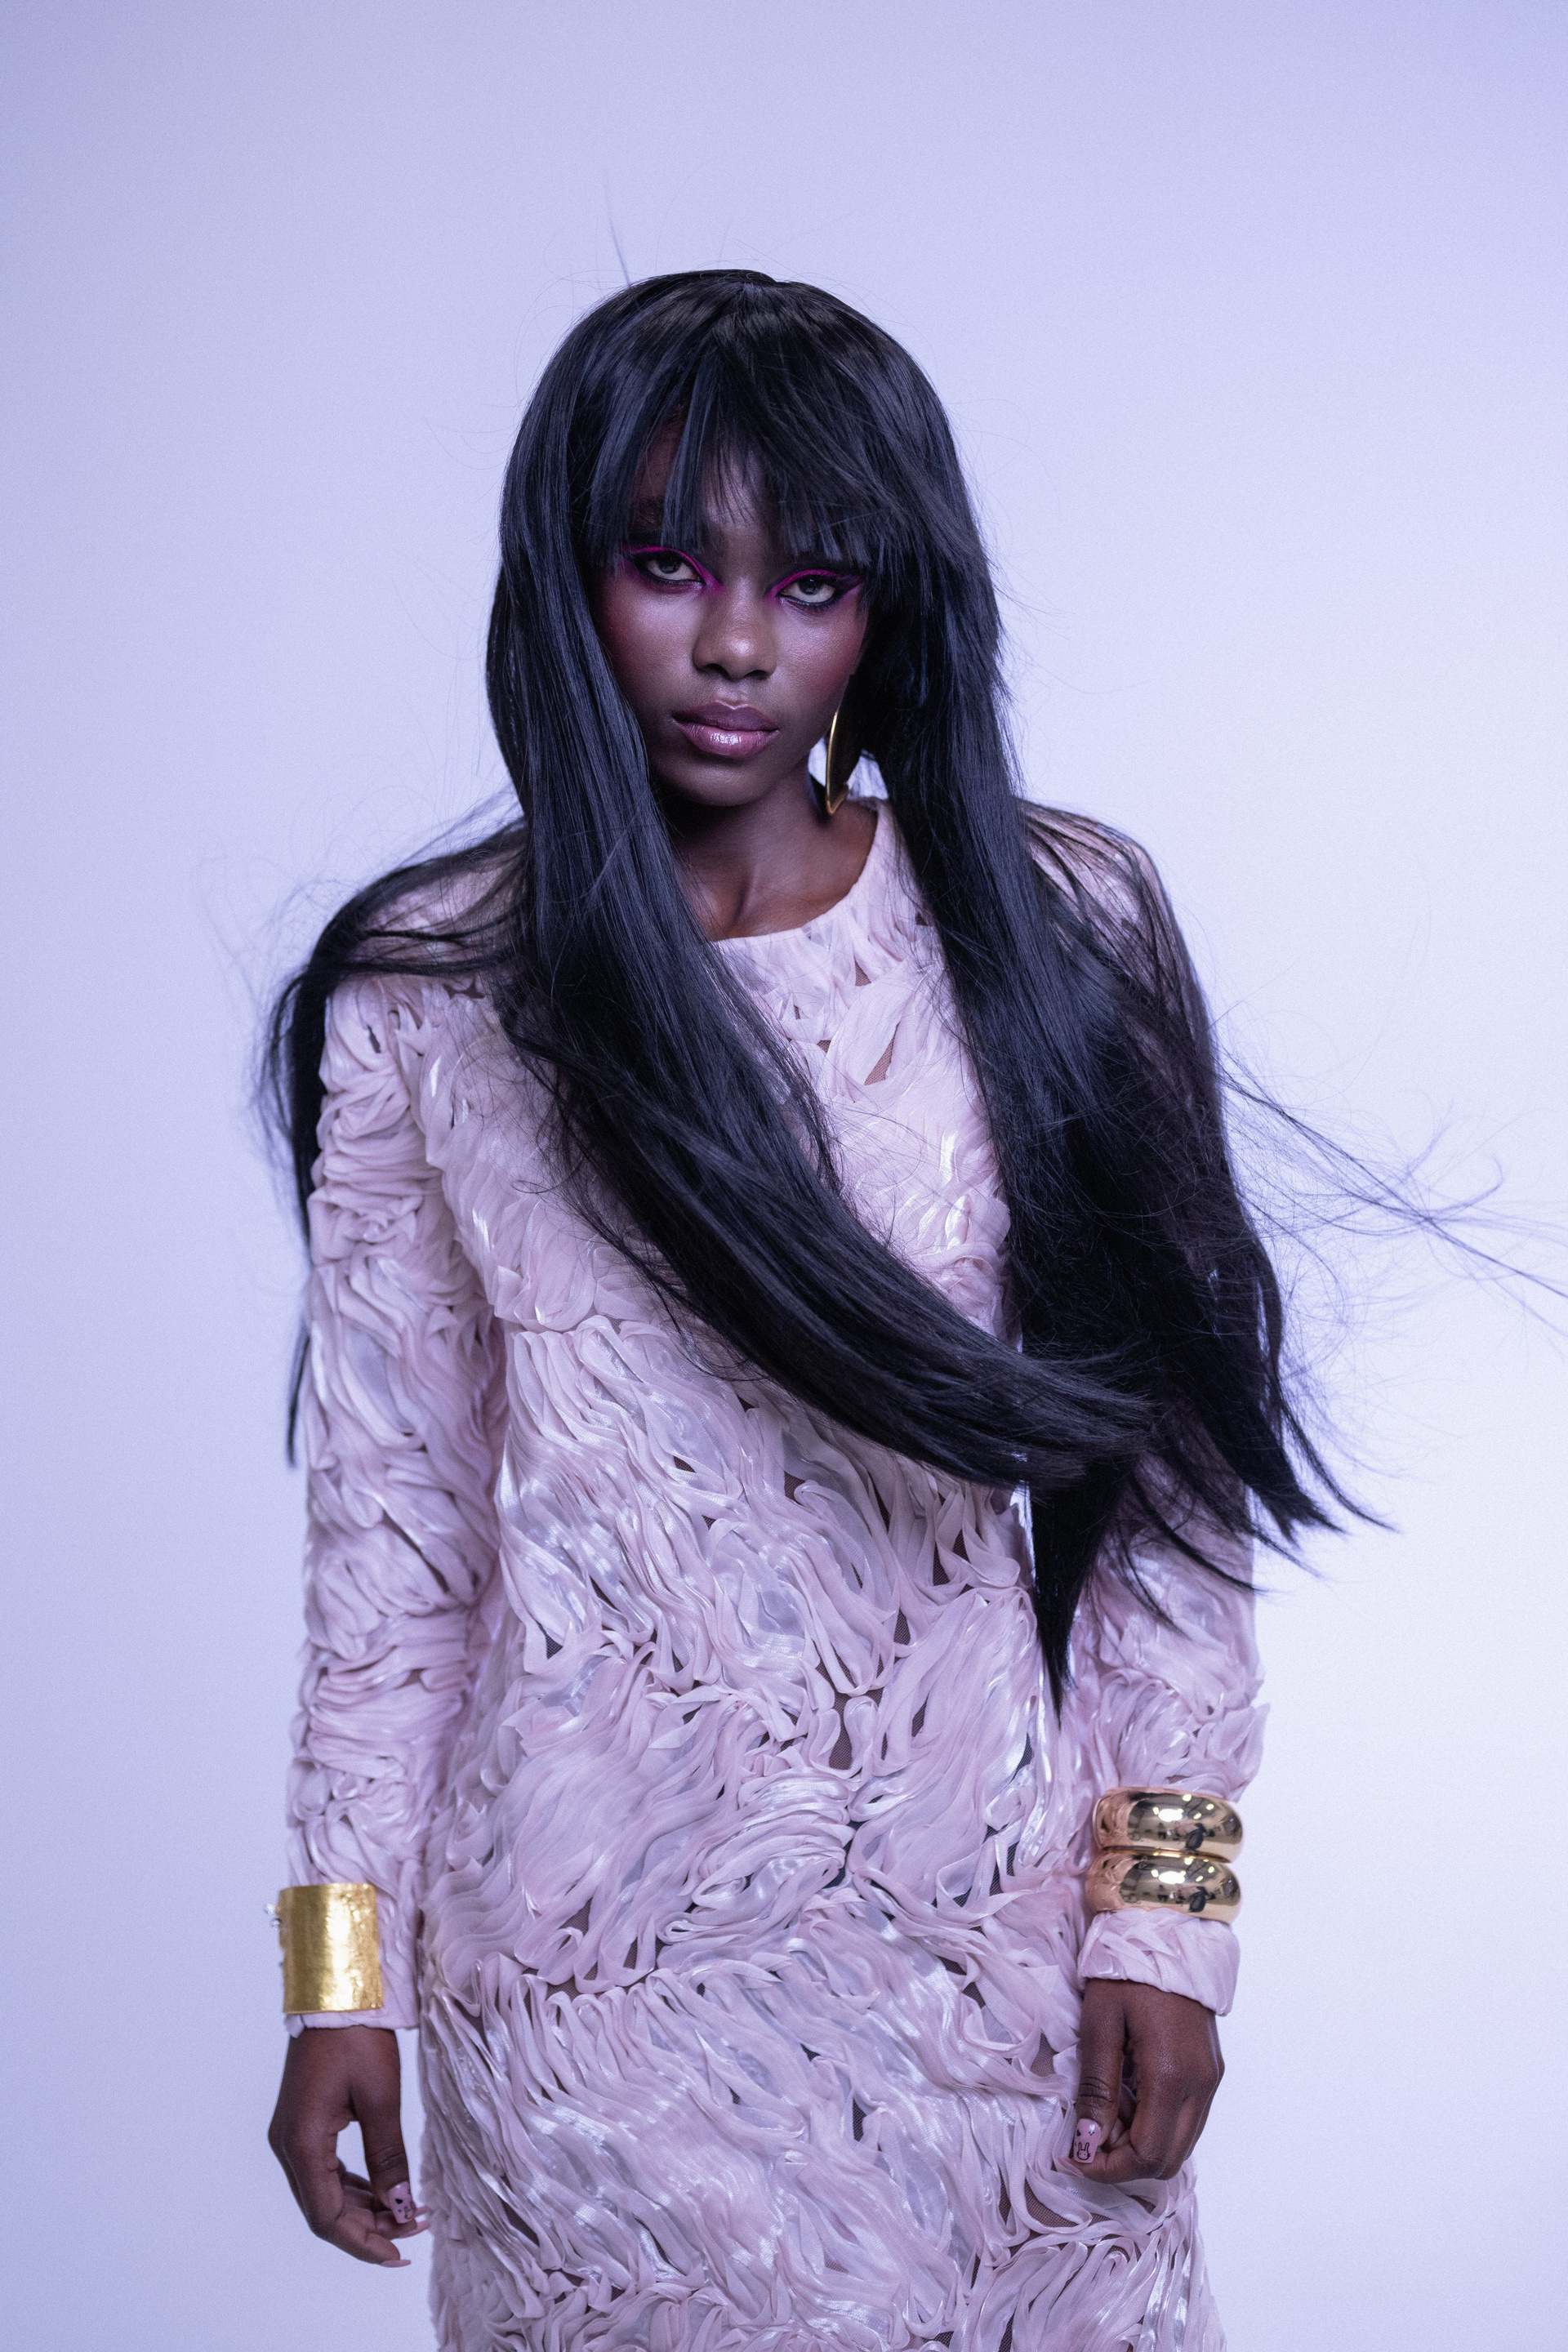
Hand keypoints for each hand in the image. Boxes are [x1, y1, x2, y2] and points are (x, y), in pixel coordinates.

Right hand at [268, 2024, 426, 2265]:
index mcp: (301, 2143)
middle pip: (324, 2209)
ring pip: (325, 2192)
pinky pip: (326, 2170)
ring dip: (364, 2207)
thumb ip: (389, 2157)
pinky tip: (384, 2189)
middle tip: (417, 2227)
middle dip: (370, 2226)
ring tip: (408, 2211)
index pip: (327, 2217)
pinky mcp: (303, 2123)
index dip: (363, 2242)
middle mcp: (288, 2145)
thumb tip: (401, 2207)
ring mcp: (293, 2134)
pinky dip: (355, 2186)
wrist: (337, 1992)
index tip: (400, 2254)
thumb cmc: (357, 2038)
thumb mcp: (381, 2097)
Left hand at [1067, 1978, 1223, 2183]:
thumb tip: (1090, 2141)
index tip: (1074, 2157)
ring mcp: (1211, 2079)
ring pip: (1181, 2144)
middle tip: (1087, 2138)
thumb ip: (1097, 2087)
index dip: (1108, 2169)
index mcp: (1172, 2076)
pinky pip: (1187, 2120)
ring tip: (1106, 2114)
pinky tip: (1130, 2099)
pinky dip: (1157, 2126)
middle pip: (1169, 2160)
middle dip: (1125, 2163)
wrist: (1167, 1931)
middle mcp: (1201, 2086)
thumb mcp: (1100, 2024)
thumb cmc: (1126, 1972)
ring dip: (1142, 2145)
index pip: (1147, 2155)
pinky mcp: (1211, 2071)